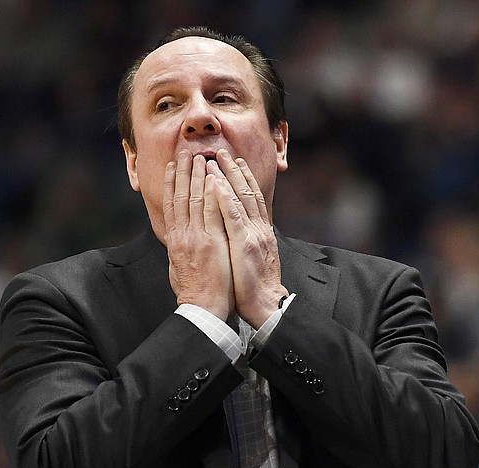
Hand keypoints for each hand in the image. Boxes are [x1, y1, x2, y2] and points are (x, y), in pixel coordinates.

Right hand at [163, 150, 234, 319]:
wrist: (202, 309)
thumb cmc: (194, 292)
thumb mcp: (179, 267)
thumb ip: (180, 250)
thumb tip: (177, 241)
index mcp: (175, 241)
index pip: (172, 205)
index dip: (172, 183)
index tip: (173, 167)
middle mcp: (182, 235)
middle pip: (181, 196)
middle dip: (183, 172)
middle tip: (186, 152)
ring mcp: (196, 237)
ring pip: (195, 199)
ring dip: (197, 176)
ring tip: (200, 157)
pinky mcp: (210, 242)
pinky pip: (211, 211)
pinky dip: (212, 192)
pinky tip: (214, 177)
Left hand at [210, 149, 288, 327]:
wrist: (264, 305)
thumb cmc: (254, 286)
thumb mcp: (252, 257)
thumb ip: (246, 240)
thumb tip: (237, 231)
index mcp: (259, 231)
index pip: (251, 198)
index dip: (242, 178)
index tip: (233, 162)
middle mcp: (258, 228)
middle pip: (246, 192)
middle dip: (233, 170)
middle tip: (221, 151)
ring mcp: (252, 234)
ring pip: (239, 198)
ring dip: (226, 177)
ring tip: (214, 159)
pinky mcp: (244, 244)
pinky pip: (232, 216)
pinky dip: (224, 198)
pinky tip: (214, 184)